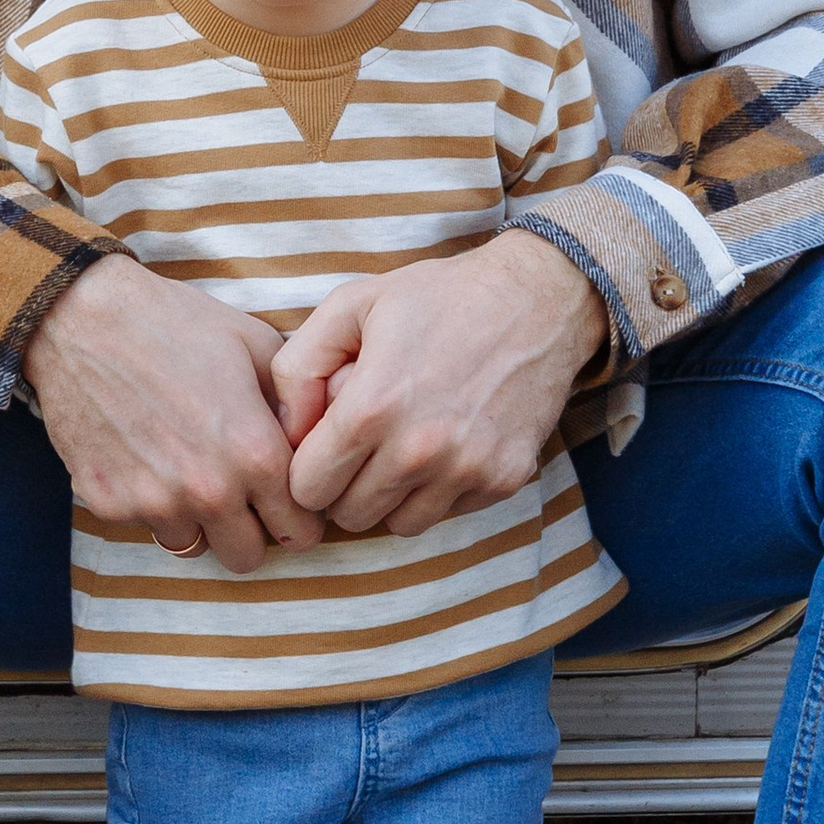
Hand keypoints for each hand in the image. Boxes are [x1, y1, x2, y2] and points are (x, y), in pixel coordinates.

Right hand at [26, 256, 324, 574]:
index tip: (286, 499)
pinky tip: (145, 455)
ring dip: (198, 521)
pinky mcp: (109, 504)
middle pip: (249, 557)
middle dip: (251, 530)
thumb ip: (295, 404)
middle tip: (240, 494)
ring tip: (188, 469)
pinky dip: (150, 502)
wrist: (82, 318)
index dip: (299, 515)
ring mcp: (154, 503)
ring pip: (194, 546)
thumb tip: (318, 442)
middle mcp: (208, 491)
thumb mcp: (256, 345)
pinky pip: (144, 524)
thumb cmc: (174, 323)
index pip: (301, 531)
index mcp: (255, 455)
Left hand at [273, 231, 608, 539]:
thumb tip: (286, 431)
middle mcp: (419, 450)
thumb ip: (297, 368)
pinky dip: (438, 490)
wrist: (538, 300)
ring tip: (403, 444)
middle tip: (363, 444)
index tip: (323, 445)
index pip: (308, 489)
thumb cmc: (437, 298)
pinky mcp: (503, 480)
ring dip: (392, 495)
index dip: (307, 468)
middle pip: (349, 516)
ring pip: (398, 525)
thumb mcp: (351, 305)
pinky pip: (448, 513)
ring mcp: (466, 470)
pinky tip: (445, 442)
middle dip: (345, 486)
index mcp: (373, 407)